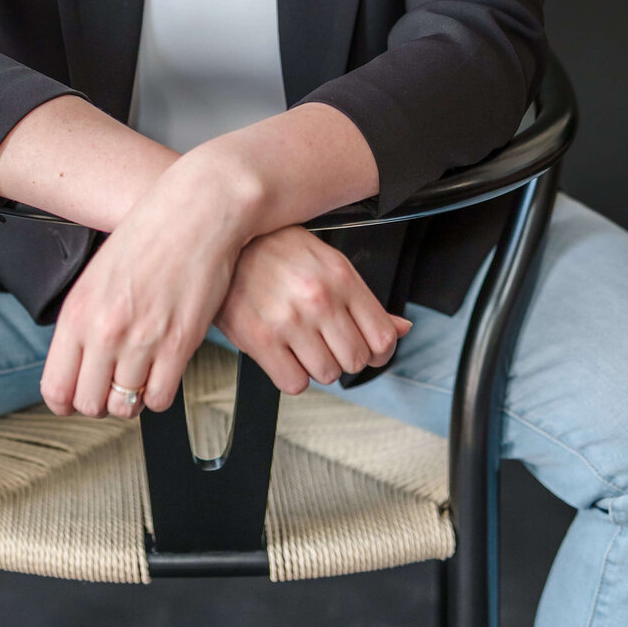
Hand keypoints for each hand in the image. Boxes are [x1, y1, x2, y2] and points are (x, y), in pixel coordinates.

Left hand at [39, 155, 253, 420]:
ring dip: (132, 398)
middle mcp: (105, 330)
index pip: (56, 388)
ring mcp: (143, 339)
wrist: (198, 209)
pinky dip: (160, 393)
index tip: (77, 398)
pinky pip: (160, 399)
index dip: (66, 402)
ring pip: (125, 406)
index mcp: (78, 311)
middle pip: (89, 404)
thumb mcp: (98, 273)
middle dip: (101, 402)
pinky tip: (163, 371)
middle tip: (114, 385)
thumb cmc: (151, 233)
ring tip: (140, 376)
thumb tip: (81, 364)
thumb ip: (85, 320)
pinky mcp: (180, 344)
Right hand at [212, 226, 411, 393]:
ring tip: (300, 343)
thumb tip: (402, 329)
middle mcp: (319, 299)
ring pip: (327, 375)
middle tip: (325, 341)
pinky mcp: (261, 339)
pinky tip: (283, 353)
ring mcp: (290, 320)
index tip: (365, 349)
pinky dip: (291, 375)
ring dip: (316, 366)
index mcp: (341, 277)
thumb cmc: (275, 249)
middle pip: (356, 361)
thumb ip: (364, 301)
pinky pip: (294, 383)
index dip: (378, 352)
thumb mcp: (327, 263)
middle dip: (344, 357)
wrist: (225, 243)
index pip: (383, 338)